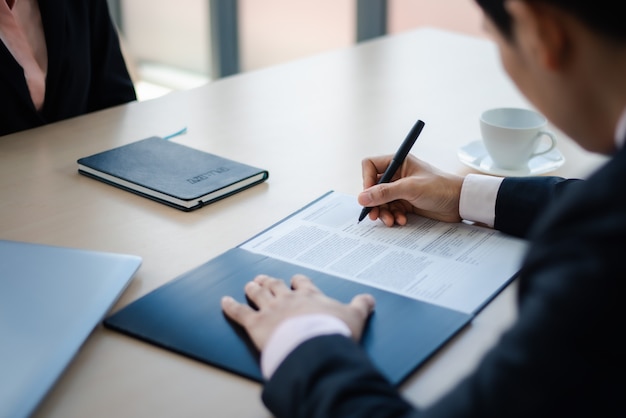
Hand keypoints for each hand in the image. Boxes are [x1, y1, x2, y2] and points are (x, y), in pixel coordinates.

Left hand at [221, 274, 374, 350]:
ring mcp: (270, 310)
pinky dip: (230, 306)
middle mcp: (287, 299)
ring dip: (252, 288)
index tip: (294, 280)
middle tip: (264, 278)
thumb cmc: (333, 331)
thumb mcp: (354, 317)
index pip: (301, 283)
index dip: (296, 281)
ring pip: (257, 294)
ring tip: (249, 284)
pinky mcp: (255, 324)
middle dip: (269, 281)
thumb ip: (361, 306)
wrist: (314, 346)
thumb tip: (369, 298)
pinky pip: (239, 312)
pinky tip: (224, 301)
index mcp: (309, 296)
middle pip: (275, 285)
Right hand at [358, 154, 463, 225]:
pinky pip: (391, 209)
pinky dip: (393, 216)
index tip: (369, 195)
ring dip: (383, 212)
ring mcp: (400, 189)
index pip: (370, 166)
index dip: (367, 181)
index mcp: (398, 162)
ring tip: (390, 221)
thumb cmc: (440, 188)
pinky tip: (401, 221)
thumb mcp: (410, 189)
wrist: (460, 203)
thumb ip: (385, 193)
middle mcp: (397, 174)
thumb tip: (361, 198)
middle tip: (374, 215)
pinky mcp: (405, 202)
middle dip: (374, 202)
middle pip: (373, 187)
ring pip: (380, 201)